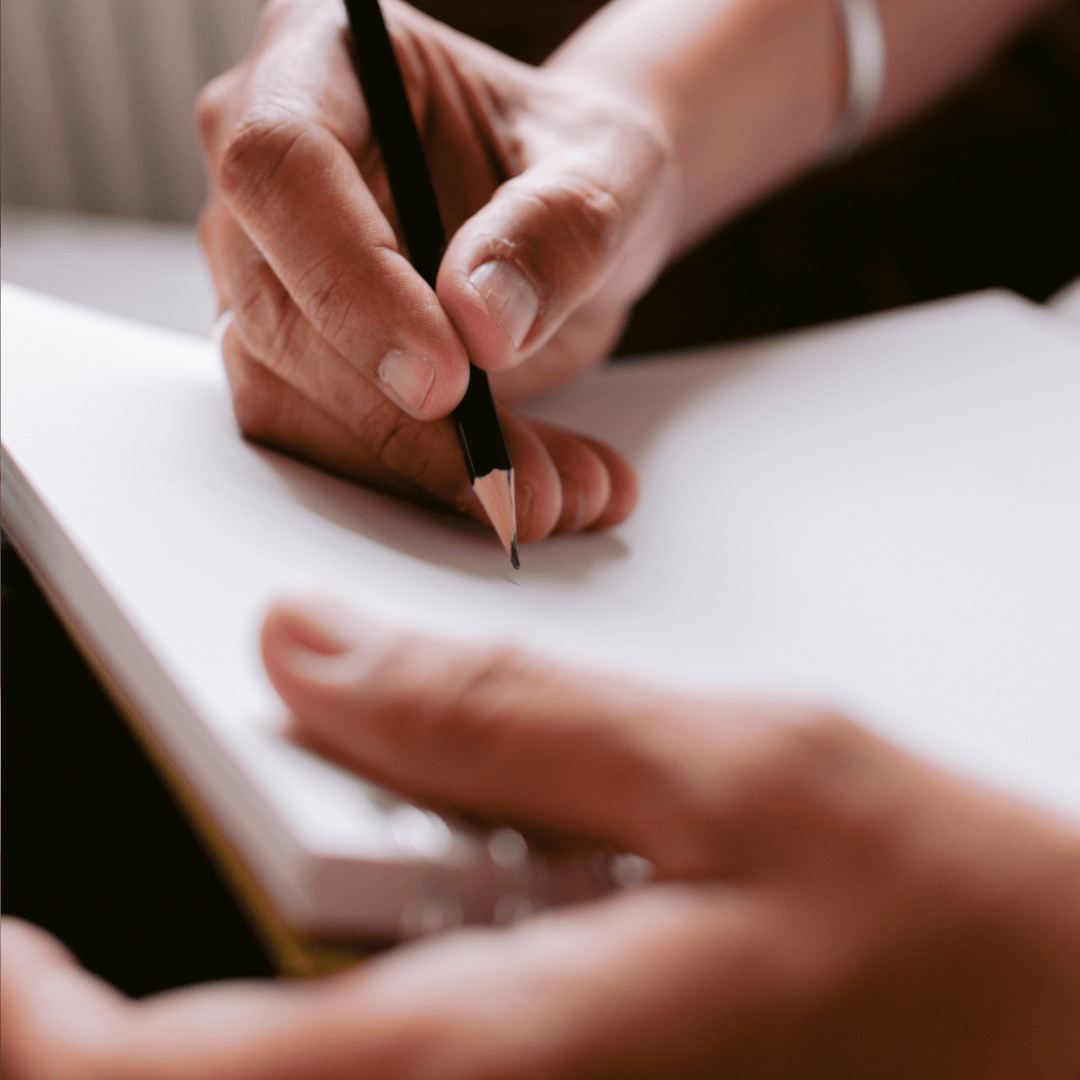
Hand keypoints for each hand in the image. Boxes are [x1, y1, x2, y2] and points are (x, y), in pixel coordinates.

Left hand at [5, 602, 1078, 1079]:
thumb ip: (500, 716)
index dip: (27, 1020)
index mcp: (487, 1048)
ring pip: (285, 1074)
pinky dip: (311, 1002)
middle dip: (99, 1011)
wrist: (1050, 1026)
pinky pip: (377, 1065)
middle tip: (99, 896)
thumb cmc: (933, 914)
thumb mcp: (726, 766)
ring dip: (204, 1001)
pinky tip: (394, 890)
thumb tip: (313, 649)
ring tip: (291, 825)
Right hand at [196, 0, 675, 541]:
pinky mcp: (297, 356)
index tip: (448, 378)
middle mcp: (271, 171)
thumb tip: (478, 323)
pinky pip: (327, 440)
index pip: (284, 168)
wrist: (574, 221)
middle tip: (516, 480)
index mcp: (322, 60)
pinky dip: (425, 483)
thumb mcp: (609, 169)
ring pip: (289, 396)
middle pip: (277, 307)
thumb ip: (555, 228)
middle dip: (401, 420)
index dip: (355, 284)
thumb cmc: (579, 162)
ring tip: (551, 494)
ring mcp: (272, 271)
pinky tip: (523, 491)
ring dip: (420, 470)